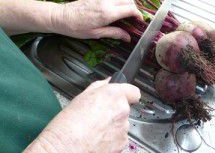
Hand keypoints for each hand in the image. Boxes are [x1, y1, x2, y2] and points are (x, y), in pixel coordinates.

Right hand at [24, 79, 140, 152]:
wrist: (64, 148)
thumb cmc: (68, 125)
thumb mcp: (81, 97)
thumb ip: (99, 86)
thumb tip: (108, 83)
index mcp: (113, 95)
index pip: (134, 92)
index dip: (128, 94)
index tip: (124, 97)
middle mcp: (122, 110)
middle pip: (125, 108)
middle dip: (114, 111)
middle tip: (98, 115)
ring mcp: (123, 127)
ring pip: (122, 123)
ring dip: (113, 125)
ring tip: (95, 129)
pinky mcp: (122, 143)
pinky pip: (120, 137)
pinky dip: (112, 138)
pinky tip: (97, 138)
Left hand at [52, 0, 142, 40]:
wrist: (61, 17)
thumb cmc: (77, 28)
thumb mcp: (96, 34)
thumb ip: (114, 33)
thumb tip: (127, 38)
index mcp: (108, 13)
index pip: (130, 9)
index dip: (138, 15)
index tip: (139, 21)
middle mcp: (107, 2)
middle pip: (129, 0)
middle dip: (134, 9)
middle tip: (133, 18)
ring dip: (126, 2)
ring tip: (124, 12)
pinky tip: (114, 5)